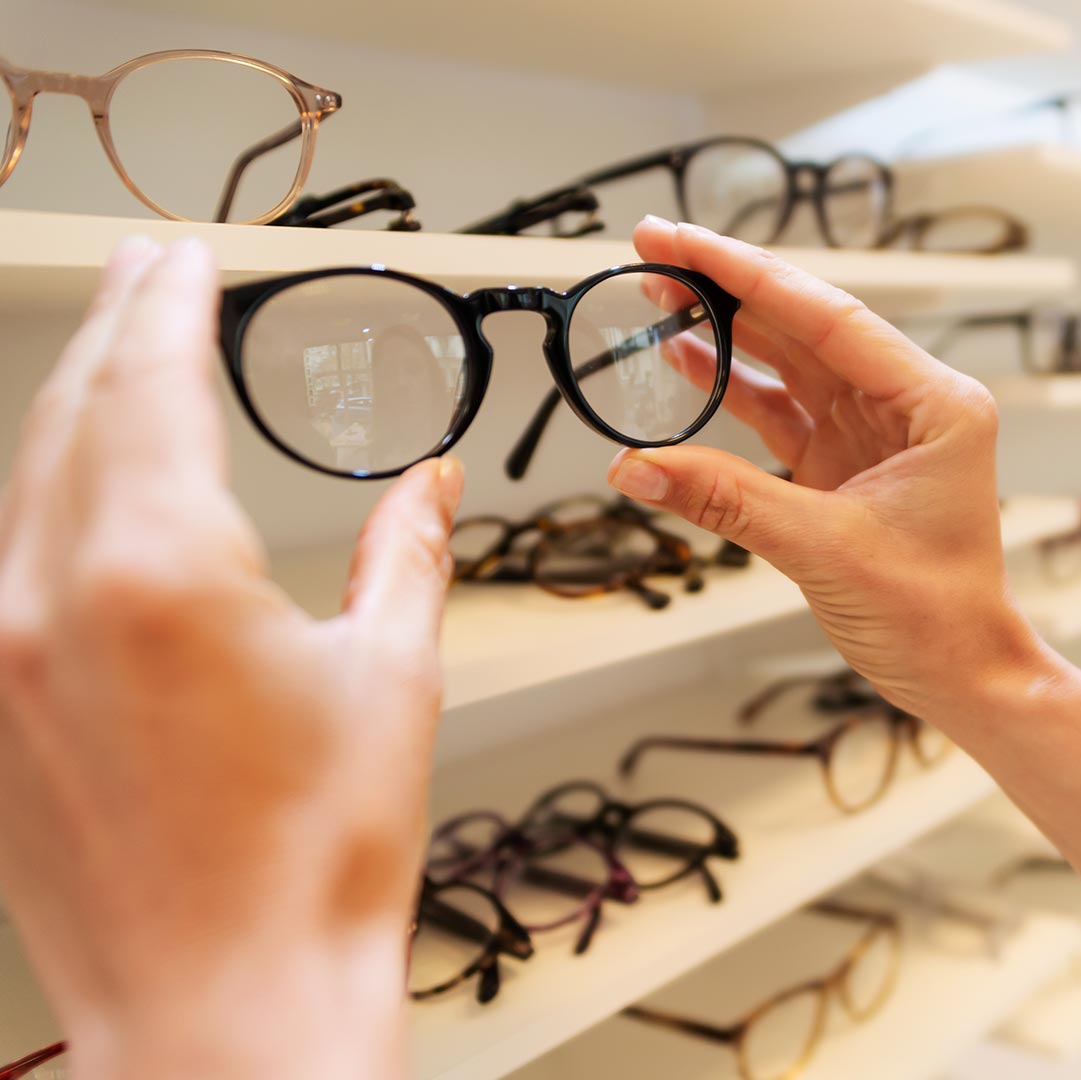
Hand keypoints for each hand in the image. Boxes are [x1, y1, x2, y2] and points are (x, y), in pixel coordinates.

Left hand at [0, 238, 461, 1079]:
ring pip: (21, 487)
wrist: (230, 1006)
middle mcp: (49, 602)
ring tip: (115, 363)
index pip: (152, 388)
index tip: (184, 260)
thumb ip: (401, 557)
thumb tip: (423, 485)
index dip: (170, 308)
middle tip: (147, 272)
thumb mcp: (392, 682)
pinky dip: (42, 505)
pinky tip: (76, 498)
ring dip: (70, 410)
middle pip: (70, 416)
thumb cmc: (315, 866)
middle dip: (112, 331)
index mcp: (161, 575)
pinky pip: (3, 569)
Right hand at [610, 217, 1050, 717]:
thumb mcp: (826, 550)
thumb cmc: (939, 616)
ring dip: (724, 331)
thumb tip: (638, 465)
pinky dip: (733, 388)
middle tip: (654, 251)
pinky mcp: (846, 464)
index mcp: (936, 405)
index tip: (684, 241)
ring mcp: (876, 432)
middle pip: (806, 325)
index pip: (830, 316)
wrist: (965, 676)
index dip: (748, 274)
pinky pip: (781, 409)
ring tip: (656, 297)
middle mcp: (910, 405)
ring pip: (789, 361)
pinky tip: (686, 360)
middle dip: (728, 287)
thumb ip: (728, 500)